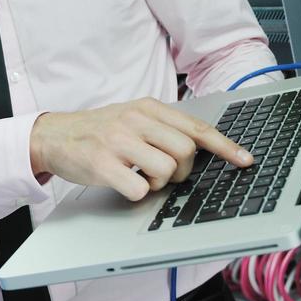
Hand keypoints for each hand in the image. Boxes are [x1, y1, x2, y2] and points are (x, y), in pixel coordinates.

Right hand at [30, 98, 252, 201]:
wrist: (55, 135)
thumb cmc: (101, 131)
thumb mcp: (134, 118)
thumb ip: (165, 128)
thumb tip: (202, 146)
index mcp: (149, 108)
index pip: (196, 126)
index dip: (225, 146)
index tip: (245, 160)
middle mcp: (136, 120)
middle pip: (186, 151)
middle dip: (182, 169)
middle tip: (163, 172)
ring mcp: (118, 141)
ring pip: (166, 169)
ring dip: (160, 182)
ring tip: (142, 175)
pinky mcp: (102, 164)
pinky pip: (140, 188)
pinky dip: (138, 192)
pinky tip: (125, 183)